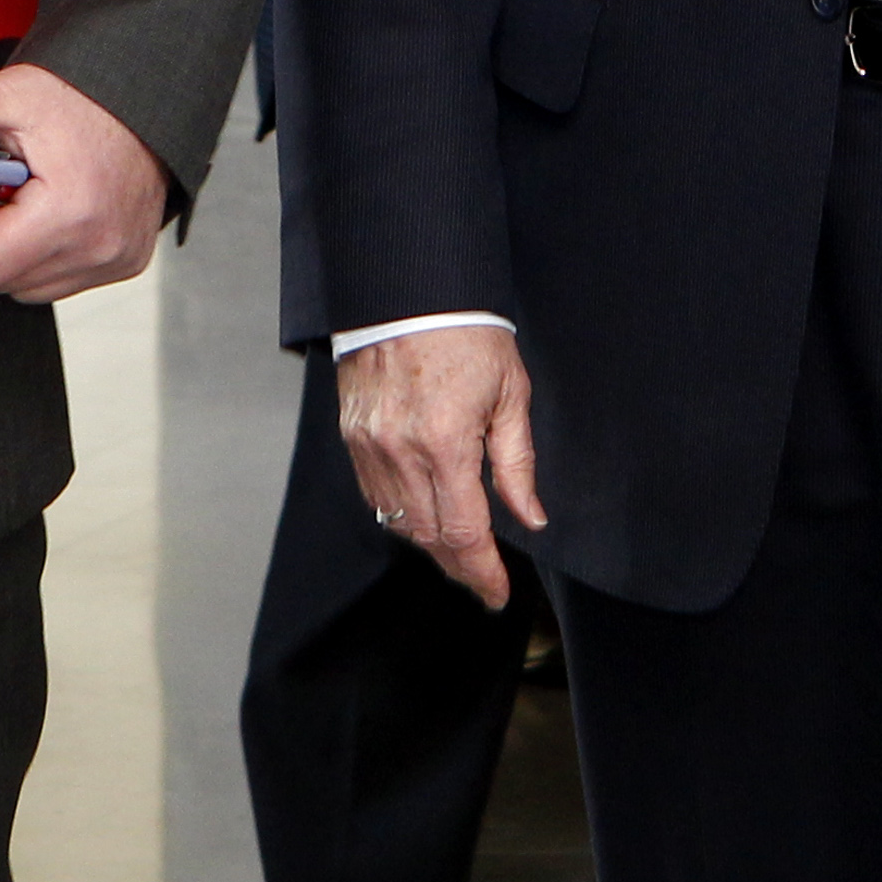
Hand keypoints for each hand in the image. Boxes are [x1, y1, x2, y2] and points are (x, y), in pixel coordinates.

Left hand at [0, 62, 169, 304]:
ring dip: (17, 256)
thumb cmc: (85, 101)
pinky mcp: (128, 262)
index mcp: (68, 213)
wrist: (147, 101)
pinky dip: (49, 257)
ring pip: (33, 288)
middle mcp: (98, 247)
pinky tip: (51, 217)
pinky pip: (66, 281)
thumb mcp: (14, 96)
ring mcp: (116, 260)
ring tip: (24, 205)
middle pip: (5, 281)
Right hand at [335, 323, 544, 610]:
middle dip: (460, 566)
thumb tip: (530, 518)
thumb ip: (517, 463)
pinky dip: (399, 512)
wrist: (407, 288)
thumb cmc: (466, 333)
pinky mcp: (352, 434)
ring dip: (430, 542)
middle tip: (483, 579)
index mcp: (446, 442)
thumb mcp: (510, 393)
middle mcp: (401, 450)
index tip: (498, 593)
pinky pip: (374, 493)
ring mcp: (370, 444)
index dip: (483, 572)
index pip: (464, 533)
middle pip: (429, 537)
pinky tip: (422, 511)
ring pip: (398, 521)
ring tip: (458, 548)